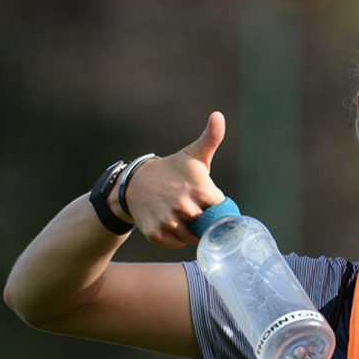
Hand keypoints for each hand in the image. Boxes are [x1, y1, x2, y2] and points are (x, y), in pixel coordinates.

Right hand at [114, 112, 226, 247]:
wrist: (136, 183)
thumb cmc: (173, 169)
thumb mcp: (194, 154)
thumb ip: (212, 138)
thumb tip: (218, 115)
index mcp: (200, 190)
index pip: (221, 210)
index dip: (217, 207)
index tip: (208, 200)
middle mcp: (185, 207)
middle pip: (207, 226)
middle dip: (204, 220)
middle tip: (195, 209)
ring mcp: (169, 221)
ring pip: (192, 237)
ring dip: (191, 231)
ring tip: (184, 216)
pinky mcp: (156, 234)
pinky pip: (176, 244)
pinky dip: (177, 238)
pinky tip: (174, 223)